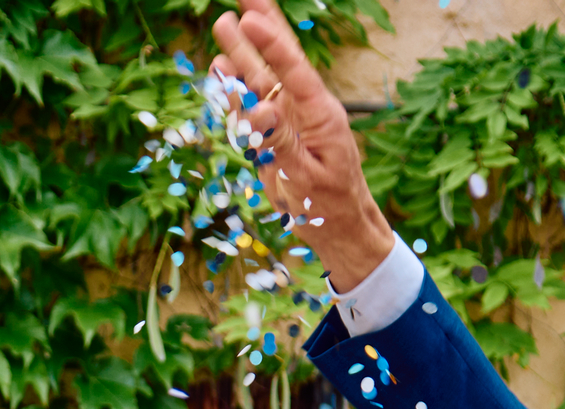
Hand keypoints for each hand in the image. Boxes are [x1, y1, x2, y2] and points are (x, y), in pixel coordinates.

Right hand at [210, 2, 399, 289]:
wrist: (341, 231)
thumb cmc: (330, 208)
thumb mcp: (306, 179)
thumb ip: (280, 144)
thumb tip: (257, 111)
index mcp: (321, 115)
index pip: (293, 71)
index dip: (271, 44)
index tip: (249, 18)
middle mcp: (304, 111)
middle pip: (281, 60)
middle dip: (263, 27)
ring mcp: (290, 122)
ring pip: (263, 80)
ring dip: (243, 54)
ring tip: (225, 23)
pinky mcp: (276, 138)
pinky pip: (253, 107)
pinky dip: (236, 88)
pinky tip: (222, 68)